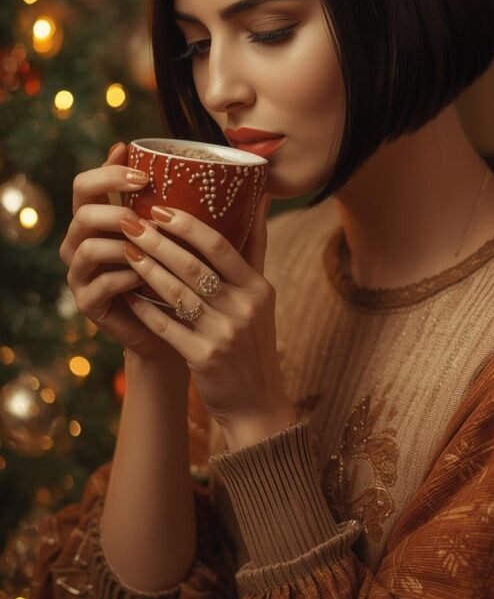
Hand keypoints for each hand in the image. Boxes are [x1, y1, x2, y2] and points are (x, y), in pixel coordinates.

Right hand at [59, 142, 189, 367]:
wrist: (175, 328)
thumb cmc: (184, 277)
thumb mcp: (189, 240)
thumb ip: (202, 209)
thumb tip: (252, 180)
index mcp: (101, 219)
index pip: (88, 184)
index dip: (109, 173)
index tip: (145, 174)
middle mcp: (83, 241)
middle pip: (81, 210)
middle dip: (114, 207)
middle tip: (146, 213)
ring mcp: (81, 272)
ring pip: (89, 247)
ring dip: (122, 244)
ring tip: (151, 246)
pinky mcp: (88, 302)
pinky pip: (101, 284)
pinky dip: (126, 278)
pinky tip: (146, 277)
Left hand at [121, 192, 296, 441]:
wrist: (257, 402)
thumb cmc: (253, 341)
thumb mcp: (262, 296)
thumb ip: (256, 248)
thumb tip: (259, 196)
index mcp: (259, 288)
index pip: (221, 245)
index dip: (187, 224)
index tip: (160, 208)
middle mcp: (244, 308)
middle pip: (193, 266)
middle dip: (157, 242)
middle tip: (129, 222)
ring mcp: (224, 334)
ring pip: (176, 293)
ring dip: (146, 270)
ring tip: (126, 251)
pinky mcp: (204, 359)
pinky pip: (166, 326)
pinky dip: (146, 308)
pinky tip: (129, 294)